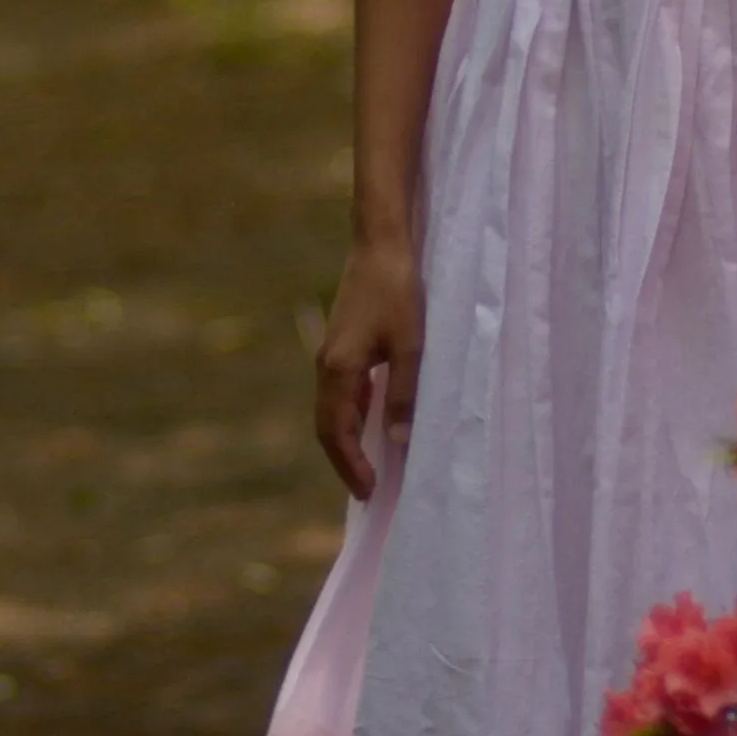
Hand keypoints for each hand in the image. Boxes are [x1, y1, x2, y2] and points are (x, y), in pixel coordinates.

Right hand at [314, 231, 422, 500]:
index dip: (350, 464)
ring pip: (331, 409)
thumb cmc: (398, 292)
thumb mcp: (410, 347)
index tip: (368, 491)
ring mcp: (330, 353)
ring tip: (367, 464)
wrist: (380, 244)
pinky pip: (340, 391)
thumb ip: (403, 394)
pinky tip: (371, 420)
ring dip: (346, 439)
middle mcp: (327, 365)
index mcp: (338, 369)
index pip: (336, 431)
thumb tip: (398, 440)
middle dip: (344, 460)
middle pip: (326, 425)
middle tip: (366, 489)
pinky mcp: (341, 343)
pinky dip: (351, 415)